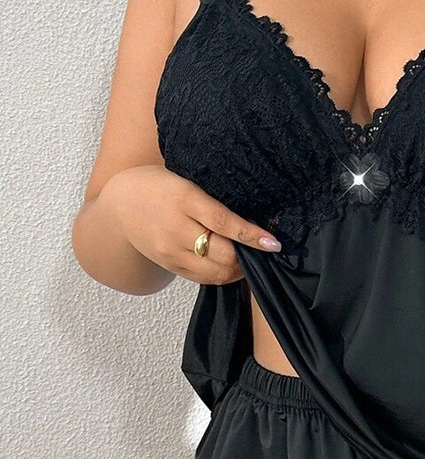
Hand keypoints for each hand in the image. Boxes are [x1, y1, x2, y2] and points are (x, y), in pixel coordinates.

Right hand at [104, 165, 280, 284]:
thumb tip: (252, 215)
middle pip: (222, 253)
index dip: (251, 235)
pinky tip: (232, 266)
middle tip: (264, 249)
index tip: (273, 243)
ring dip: (238, 269)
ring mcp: (170, 251)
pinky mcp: (169, 265)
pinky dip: (223, 275)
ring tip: (250, 259)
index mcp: (184, 198)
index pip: (223, 222)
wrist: (118, 207)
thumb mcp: (185, 180)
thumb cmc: (158, 186)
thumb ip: (212, 198)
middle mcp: (175, 228)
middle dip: (248, 256)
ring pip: (215, 271)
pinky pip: (203, 278)